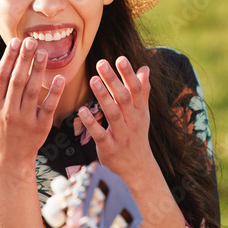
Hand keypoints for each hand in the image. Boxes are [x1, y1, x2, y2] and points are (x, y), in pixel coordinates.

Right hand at [0, 36, 64, 167]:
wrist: (9, 160)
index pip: (1, 77)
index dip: (9, 58)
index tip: (16, 42)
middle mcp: (8, 111)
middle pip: (17, 80)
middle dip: (24, 59)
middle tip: (31, 40)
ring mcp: (24, 120)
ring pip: (32, 90)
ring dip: (38, 70)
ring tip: (44, 52)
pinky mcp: (40, 127)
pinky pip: (48, 107)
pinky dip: (54, 93)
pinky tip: (59, 78)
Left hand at [77, 56, 153, 181]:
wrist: (138, 168)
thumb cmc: (137, 137)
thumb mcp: (143, 114)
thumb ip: (143, 91)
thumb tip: (145, 68)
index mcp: (140, 112)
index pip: (136, 90)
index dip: (128, 74)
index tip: (120, 58)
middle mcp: (133, 122)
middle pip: (124, 98)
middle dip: (113, 80)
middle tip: (101, 63)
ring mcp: (122, 135)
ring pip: (113, 114)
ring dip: (103, 97)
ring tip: (93, 80)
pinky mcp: (109, 148)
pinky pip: (100, 134)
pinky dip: (91, 123)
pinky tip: (82, 110)